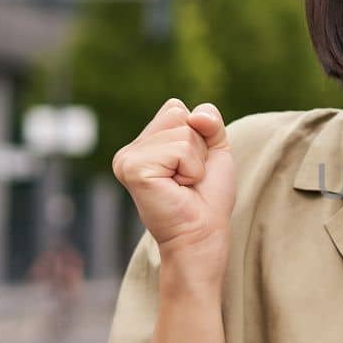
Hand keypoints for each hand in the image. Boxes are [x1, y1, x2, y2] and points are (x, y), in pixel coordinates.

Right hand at [112, 98, 235, 266]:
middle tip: (189, 178)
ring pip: (183, 132)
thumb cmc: (207, 197)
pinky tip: (178, 188)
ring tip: (183, 185)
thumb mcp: (215, 149)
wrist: (202, 233)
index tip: (192, 167)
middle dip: (198, 147)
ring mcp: (127, 158)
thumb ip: (210, 120)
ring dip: (196, 162)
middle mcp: (131, 149)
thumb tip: (194, 115)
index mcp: (144, 143)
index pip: (176, 108)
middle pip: (179, 115)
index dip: (198, 135)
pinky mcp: (133, 167)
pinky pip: (180, 149)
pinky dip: (191, 169)